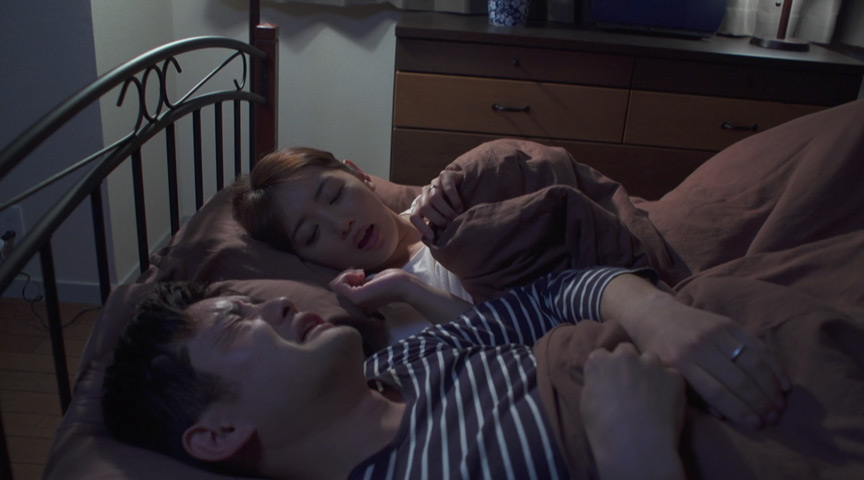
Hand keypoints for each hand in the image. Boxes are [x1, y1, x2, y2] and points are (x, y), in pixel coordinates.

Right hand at [329, 268, 413, 310]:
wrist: (405, 286)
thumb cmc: (392, 281)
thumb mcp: (371, 281)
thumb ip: (359, 282)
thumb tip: (345, 277)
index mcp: (360, 302)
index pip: (341, 290)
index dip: (347, 278)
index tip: (360, 274)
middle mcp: (356, 305)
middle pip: (336, 288)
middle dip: (345, 276)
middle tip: (360, 273)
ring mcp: (356, 302)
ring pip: (336, 286)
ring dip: (346, 274)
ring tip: (360, 273)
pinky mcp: (357, 296)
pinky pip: (340, 284)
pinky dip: (346, 275)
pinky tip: (360, 274)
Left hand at [409, 170, 463, 239]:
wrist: (464, 185)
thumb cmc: (452, 207)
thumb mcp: (441, 216)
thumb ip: (436, 225)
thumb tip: (434, 242)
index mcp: (420, 203)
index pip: (414, 216)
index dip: (421, 227)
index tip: (432, 236)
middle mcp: (425, 192)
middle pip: (425, 208)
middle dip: (438, 220)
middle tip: (450, 227)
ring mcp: (434, 183)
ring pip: (435, 199)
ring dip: (446, 211)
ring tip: (456, 218)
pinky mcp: (446, 175)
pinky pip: (448, 188)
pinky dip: (454, 200)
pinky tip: (460, 208)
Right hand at [581, 343, 685, 479]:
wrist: (636, 447)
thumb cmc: (604, 430)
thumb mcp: (586, 402)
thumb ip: (597, 382)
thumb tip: (604, 380)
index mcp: (598, 360)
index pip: (603, 355)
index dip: (608, 369)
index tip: (611, 382)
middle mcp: (624, 355)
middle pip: (627, 351)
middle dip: (629, 364)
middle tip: (631, 386)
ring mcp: (651, 363)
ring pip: (651, 360)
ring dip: (650, 372)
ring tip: (651, 395)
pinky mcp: (674, 376)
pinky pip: (672, 376)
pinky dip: (669, 386)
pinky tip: (666, 404)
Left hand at [628, 294, 790, 428]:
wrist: (655, 316)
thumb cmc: (660, 352)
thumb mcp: (668, 375)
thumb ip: (695, 396)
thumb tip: (725, 416)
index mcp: (681, 363)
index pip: (717, 392)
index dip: (740, 410)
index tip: (757, 425)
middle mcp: (700, 347)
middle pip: (739, 379)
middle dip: (760, 402)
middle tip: (774, 418)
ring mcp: (715, 333)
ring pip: (752, 363)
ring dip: (771, 387)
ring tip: (780, 405)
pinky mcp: (728, 323)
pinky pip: (757, 346)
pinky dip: (773, 365)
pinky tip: (783, 382)